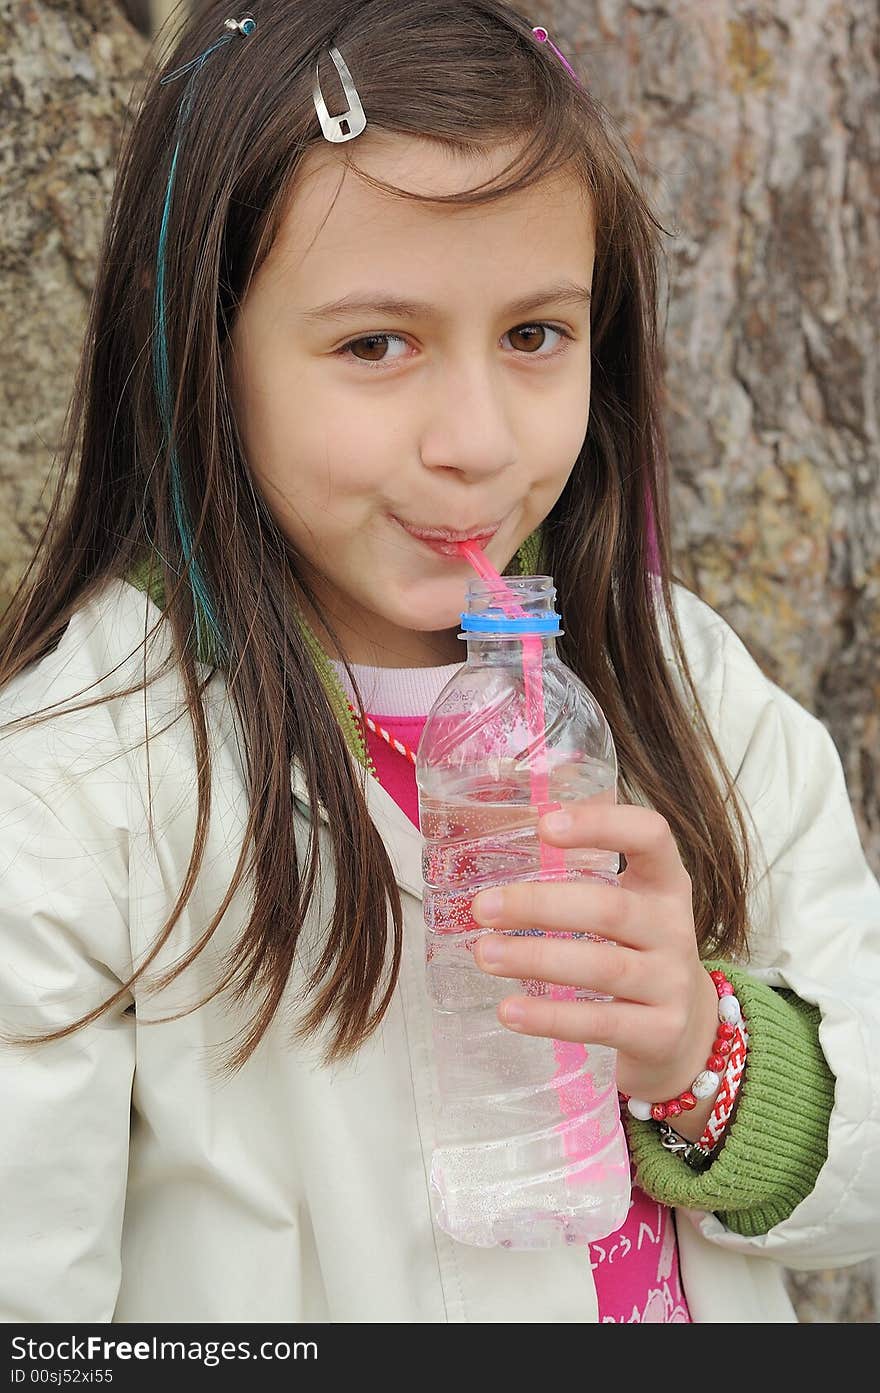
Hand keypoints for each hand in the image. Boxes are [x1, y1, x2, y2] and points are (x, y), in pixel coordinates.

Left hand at [471, 803, 720, 1133]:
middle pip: (610, 909)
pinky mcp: (661, 1033)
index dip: (601, 825)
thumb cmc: (639, 952)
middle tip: (483, 908)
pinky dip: (550, 1017)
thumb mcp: (632, 904)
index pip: (650, 836)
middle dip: (540, 905)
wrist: (686, 1033)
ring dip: (536, 958)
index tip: (544, 825)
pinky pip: (600, 1023)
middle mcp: (675, 928)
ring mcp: (673, 983)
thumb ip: (586, 868)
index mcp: (665, 883)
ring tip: (484, 953)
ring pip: (602, 967)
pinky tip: (509, 1010)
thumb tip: (518, 821)